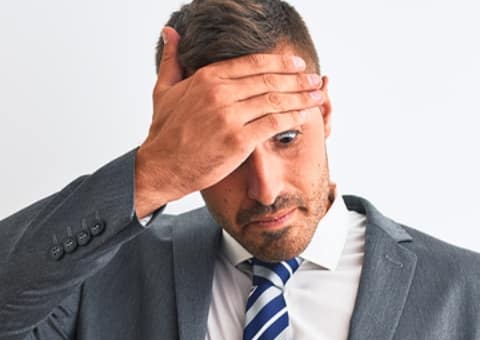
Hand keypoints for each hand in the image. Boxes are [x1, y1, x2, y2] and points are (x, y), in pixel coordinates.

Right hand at [133, 26, 324, 216]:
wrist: (160, 167)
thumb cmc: (164, 132)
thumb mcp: (164, 89)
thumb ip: (172, 60)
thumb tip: (171, 33)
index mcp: (207, 78)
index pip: (252, 64)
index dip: (279, 63)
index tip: (296, 65)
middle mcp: (220, 93)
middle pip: (269, 79)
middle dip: (297, 78)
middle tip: (315, 79)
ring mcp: (230, 116)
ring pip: (275, 100)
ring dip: (301, 96)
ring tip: (318, 95)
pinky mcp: (238, 140)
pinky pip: (274, 124)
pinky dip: (293, 118)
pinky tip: (306, 116)